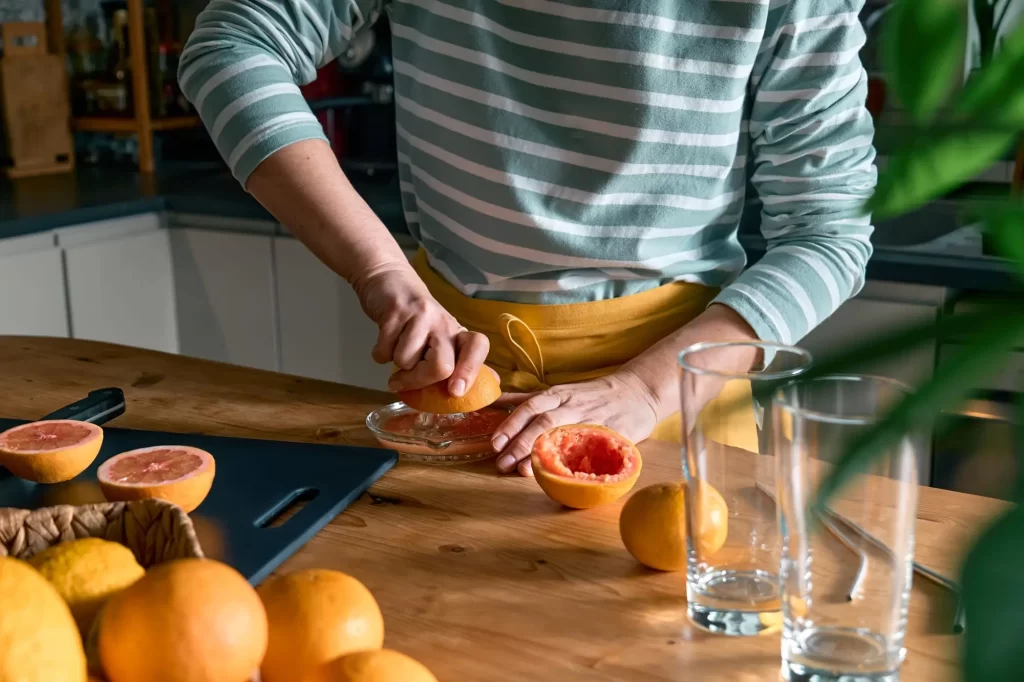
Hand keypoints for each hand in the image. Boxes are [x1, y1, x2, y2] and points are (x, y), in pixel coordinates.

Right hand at [353, 264, 488, 393]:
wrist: (390, 281)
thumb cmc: (416, 319)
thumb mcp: (440, 337)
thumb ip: (459, 361)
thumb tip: (491, 385)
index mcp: (457, 332)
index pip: (477, 347)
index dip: (469, 371)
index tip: (455, 391)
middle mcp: (444, 323)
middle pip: (441, 367)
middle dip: (418, 381)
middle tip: (403, 381)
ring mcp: (420, 316)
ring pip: (406, 361)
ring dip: (395, 364)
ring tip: (396, 348)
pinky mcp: (395, 313)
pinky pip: (384, 351)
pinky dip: (379, 354)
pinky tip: (385, 341)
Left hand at [490, 369, 660, 476]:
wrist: (638, 391)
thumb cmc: (594, 395)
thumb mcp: (561, 391)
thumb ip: (530, 399)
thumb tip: (496, 401)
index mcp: (559, 394)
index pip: (530, 406)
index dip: (511, 423)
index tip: (494, 442)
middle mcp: (573, 405)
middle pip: (543, 420)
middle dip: (520, 441)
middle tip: (502, 461)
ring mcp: (593, 419)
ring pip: (564, 434)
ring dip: (541, 452)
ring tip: (522, 470)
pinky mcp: (612, 433)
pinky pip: (593, 447)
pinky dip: (578, 460)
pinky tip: (564, 474)